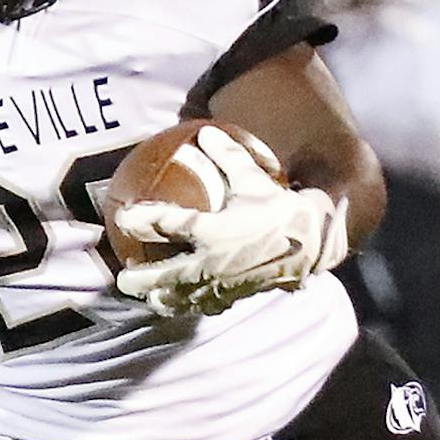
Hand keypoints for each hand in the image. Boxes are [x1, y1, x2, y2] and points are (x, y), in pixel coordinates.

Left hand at [114, 127, 347, 316]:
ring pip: (184, 297)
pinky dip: (192, 306)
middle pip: (167, 274)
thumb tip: (207, 133)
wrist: (316, 242)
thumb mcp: (256, 178)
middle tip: (123, 279)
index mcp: (216, 229)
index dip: (143, 219)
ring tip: (149, 300)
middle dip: (142, 278)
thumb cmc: (282, 207)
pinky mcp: (236, 295)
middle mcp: (214, 260)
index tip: (123, 217)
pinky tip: (184, 305)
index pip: (169, 223)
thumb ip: (229, 157)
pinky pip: (208, 305)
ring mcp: (224, 283)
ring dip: (163, 299)